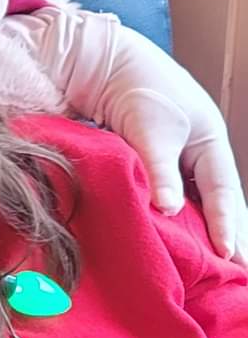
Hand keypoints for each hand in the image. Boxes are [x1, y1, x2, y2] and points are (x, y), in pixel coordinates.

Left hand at [110, 84, 247, 264]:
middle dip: (228, 235)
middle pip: (217, 202)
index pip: (224, 194)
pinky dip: (166, 217)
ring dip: (196, 230)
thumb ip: (160, 170)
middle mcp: (196, 153)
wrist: (103, 65)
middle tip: (237, 272)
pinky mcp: (145, 162)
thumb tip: (167, 210)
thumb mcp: (152, 129)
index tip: (231, 257)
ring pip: (190, 202)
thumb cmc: (137, 89)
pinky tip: (165, 238)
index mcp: (210, 143)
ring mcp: (172, 158)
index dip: (227, 226)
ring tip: (207, 266)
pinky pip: (161, 195)